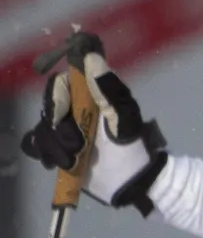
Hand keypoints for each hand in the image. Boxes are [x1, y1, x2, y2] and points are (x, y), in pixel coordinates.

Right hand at [20, 43, 168, 213]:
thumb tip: (91, 57)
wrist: (130, 180)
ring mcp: (65, 128)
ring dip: (55, 147)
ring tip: (75, 160)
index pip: (62, 82)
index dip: (57, 96)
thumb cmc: (131, 146)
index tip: (62, 114)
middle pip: (49, 107)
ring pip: (42, 128)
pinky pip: (34, 143)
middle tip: (79, 146)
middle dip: (60, 130)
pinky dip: (44, 153)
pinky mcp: (56, 147)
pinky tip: (60, 164)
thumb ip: (108, 89)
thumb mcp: (124, 117)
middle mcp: (76, 108)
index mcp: (93, 96)